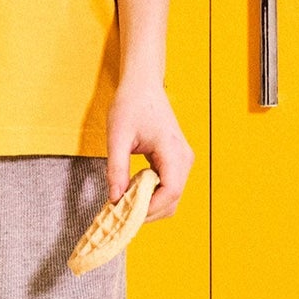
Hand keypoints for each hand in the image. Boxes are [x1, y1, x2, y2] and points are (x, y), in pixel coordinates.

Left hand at [106, 79, 191, 220]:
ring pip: (171, 197)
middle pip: (173, 200)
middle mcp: (184, 158)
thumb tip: (114, 198)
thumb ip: (116, 168)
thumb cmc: (131, 103)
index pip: (170, 192)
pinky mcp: (176, 161)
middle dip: (147, 211)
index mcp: (173, 151)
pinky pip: (167, 186)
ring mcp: (182, 160)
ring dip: (148, 204)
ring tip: (123, 200)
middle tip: (119, 212)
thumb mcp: (117, 136)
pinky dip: (150, 194)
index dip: (149, 208)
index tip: (125, 213)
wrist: (143, 84)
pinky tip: (130, 190)